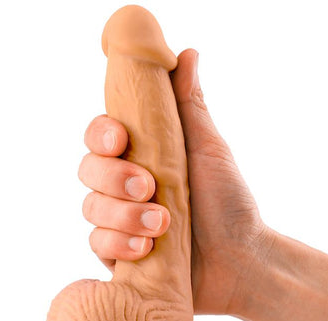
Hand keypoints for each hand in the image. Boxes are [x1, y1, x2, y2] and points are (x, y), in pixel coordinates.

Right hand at [78, 49, 271, 315]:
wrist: (239, 260)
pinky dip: (118, 245)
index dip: (100, 134)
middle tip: (147, 186)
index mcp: (141, 158)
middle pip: (88, 171)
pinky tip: (145, 249)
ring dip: (122, 215)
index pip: (101, 138)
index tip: (119, 139)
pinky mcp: (117, 253)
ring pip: (91, 209)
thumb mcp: (209, 150)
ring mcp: (119, 220)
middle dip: (113, 178)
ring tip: (161, 224)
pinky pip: (98, 244)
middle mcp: (124, 187)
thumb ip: (189, 106)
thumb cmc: (228, 203)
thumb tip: (186, 53)